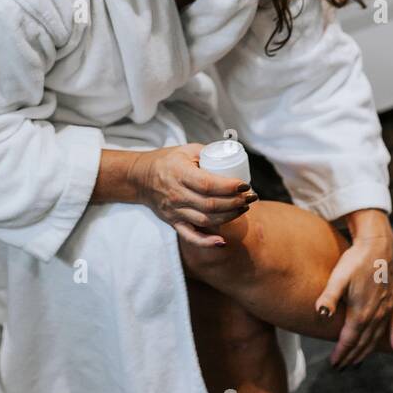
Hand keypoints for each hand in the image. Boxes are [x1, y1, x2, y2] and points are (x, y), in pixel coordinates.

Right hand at [137, 144, 256, 246]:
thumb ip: (209, 153)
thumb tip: (234, 157)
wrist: (141, 178)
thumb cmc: (167, 161)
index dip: (229, 187)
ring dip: (229, 217)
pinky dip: (206, 242)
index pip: (208, 184)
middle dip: (235, 202)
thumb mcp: (187, 150)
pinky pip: (190, 236)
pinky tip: (222, 242)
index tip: (245, 185)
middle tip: (251, 197)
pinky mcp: (174, 222)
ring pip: (205, 220)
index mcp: (179, 173)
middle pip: (210, 204)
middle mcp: (176, 194)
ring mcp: (175, 211)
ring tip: (244, 208)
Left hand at [314, 212, 392, 369]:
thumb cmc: (354, 260)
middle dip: (352, 356)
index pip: (349, 340)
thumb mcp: (338, 277)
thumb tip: (319, 313)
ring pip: (377, 336)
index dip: (341, 353)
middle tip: (342, 367)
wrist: (377, 244)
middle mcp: (376, 314)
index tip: (334, 364)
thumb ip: (329, 297)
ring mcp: (387, 308)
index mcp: (361, 312)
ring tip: (359, 361)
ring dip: (368, 351)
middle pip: (363, 342)